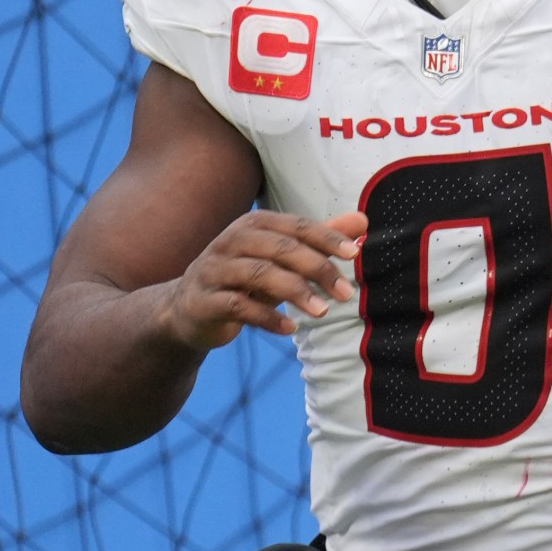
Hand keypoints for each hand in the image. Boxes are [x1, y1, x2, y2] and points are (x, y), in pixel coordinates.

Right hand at [160, 210, 366, 347]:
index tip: (354, 255)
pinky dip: (267, 317)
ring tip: (322, 311)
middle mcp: (231, 241)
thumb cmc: (245, 277)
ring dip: (296, 293)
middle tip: (347, 293)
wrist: (188, 309)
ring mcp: (214, 270)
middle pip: (281, 249)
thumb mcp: (282, 257)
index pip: (297, 226)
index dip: (327, 238)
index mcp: (254, 224)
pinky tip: (290, 329)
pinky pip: (238, 306)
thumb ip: (320, 239)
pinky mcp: (203, 300)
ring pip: (259, 274)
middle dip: (318, 269)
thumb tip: (363, 221)